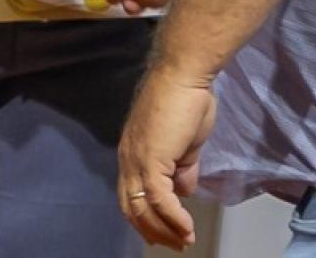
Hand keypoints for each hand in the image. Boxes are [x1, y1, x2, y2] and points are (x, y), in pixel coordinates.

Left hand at [118, 66, 216, 249]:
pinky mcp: (151, 160)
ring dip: (165, 230)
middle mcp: (128, 159)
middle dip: (154, 231)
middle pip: (132, 208)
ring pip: (143, 208)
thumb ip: (183, 167)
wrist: (184, 75)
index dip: (146, 218)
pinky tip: (187, 228)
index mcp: (132, 153)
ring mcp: (136, 159)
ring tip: (185, 241)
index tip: (166, 232)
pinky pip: (159, 199)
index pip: (130, 195)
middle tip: (175, 244)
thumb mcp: (186, 143)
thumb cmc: (187, 100)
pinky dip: (174, 218)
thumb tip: (185, 189)